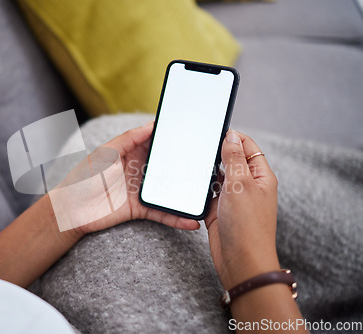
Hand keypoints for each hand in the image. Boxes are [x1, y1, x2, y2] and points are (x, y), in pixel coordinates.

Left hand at [53, 121, 200, 235]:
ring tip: (207, 194)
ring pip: (169, 190)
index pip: (156, 143)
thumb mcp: (105, 153)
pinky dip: (177, 218)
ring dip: (186, 193)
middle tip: (208, 165)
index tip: (192, 134)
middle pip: (167, 166)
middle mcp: (139, 170)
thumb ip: (128, 139)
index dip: (172, 139)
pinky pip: (162, 213)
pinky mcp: (140, 209)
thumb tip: (151, 125)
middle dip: (186, 165)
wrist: (71, 211)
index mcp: (131, 152)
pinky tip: (191, 221)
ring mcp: (141, 190)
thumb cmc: (83, 178)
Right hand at [205, 130, 279, 289]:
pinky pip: (208, 194)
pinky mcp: (219, 211)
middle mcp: (248, 186)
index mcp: (260, 176)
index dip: (233, 137)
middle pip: (231, 160)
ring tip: (194, 166)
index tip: (215, 130)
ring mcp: (233, 199)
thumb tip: (231, 137)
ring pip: (217, 177)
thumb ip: (235, 159)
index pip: (248, 147)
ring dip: (207, 173)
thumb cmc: (247, 226)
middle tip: (200, 148)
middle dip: (216, 154)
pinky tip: (191, 186)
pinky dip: (200, 189)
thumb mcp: (241, 185)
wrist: (240, 261)